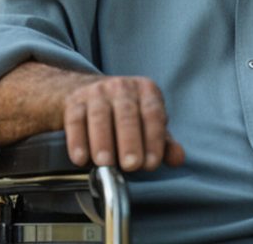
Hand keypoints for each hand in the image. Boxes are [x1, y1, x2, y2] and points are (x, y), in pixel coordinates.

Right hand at [63, 75, 184, 171]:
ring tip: (105, 163)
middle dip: (130, 141)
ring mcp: (97, 92)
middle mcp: (122, 86)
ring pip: (100, 116)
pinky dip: (77, 140)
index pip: (153, 113)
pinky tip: (81, 158)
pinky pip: (76, 120)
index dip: (154, 138)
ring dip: (103, 141)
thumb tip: (178, 159)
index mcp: (145, 90)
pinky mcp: (74, 102)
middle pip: (127, 114)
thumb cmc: (122, 113)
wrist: (84, 92)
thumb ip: (162, 142)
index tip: (152, 163)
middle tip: (131, 165)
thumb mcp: (145, 123)